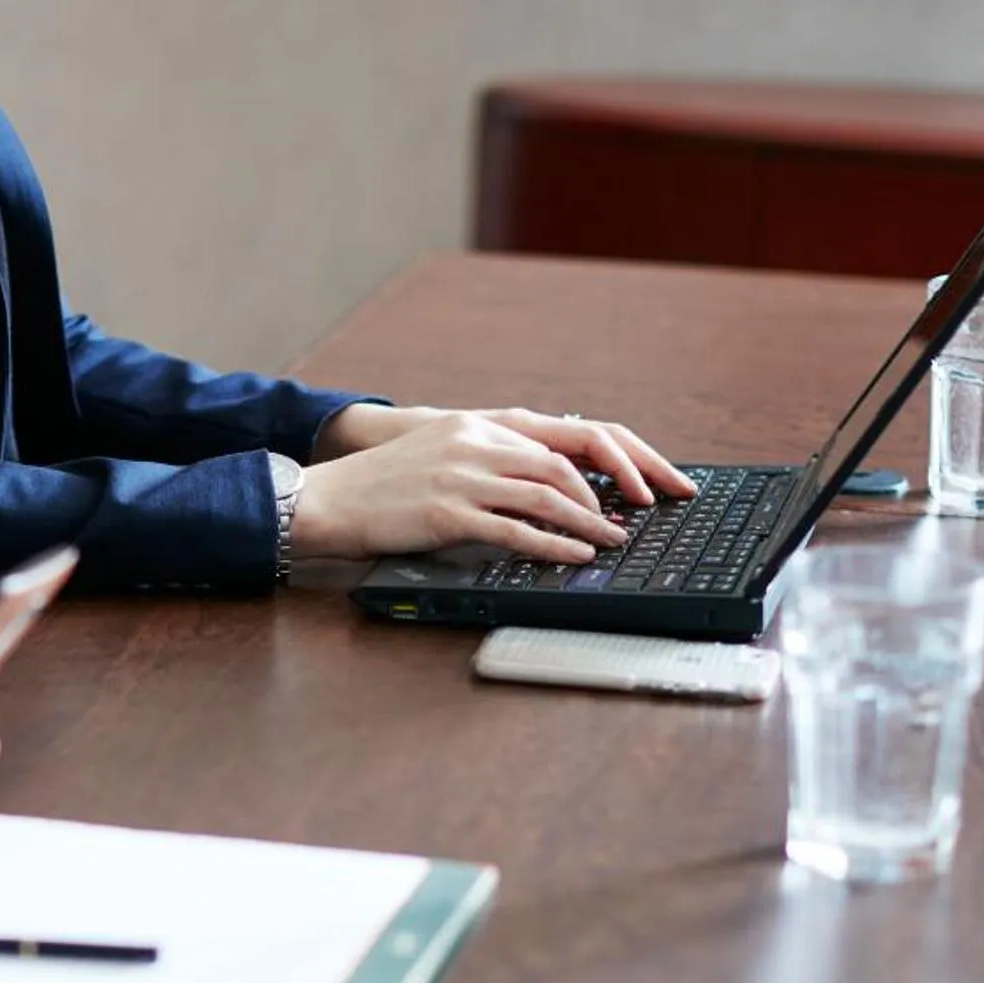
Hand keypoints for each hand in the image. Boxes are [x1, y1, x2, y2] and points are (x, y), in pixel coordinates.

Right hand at [301, 405, 698, 563]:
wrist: (328, 497)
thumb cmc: (385, 487)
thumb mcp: (445, 457)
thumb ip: (493, 463)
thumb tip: (546, 488)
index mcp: (483, 425)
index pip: (570, 435)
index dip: (622, 455)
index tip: (655, 478)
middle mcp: (479, 442)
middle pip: (568, 461)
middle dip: (620, 486)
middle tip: (653, 509)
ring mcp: (464, 475)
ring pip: (548, 493)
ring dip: (590, 519)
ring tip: (617, 539)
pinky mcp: (449, 511)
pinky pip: (515, 529)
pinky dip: (554, 543)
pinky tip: (576, 556)